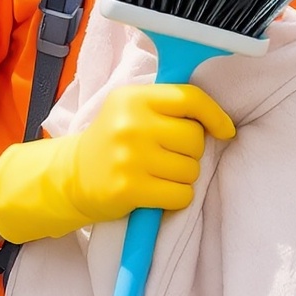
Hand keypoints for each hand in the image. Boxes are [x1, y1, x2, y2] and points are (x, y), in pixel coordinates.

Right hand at [0, 82, 236, 244]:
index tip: (225, 130)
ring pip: (191, 169)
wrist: (70, 177)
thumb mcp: (134, 109)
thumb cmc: (115, 141)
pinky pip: (180, 194)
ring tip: (159, 174)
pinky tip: (159, 192)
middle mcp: (130, 124)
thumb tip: (221, 120)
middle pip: (195, 138)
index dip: (215, 115)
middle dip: (191, 151)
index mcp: (134, 98)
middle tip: (169, 156)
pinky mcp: (128, 189)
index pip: (190, 99)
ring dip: (184, 176)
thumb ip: (170, 105)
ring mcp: (128, 157)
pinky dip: (178, 197)